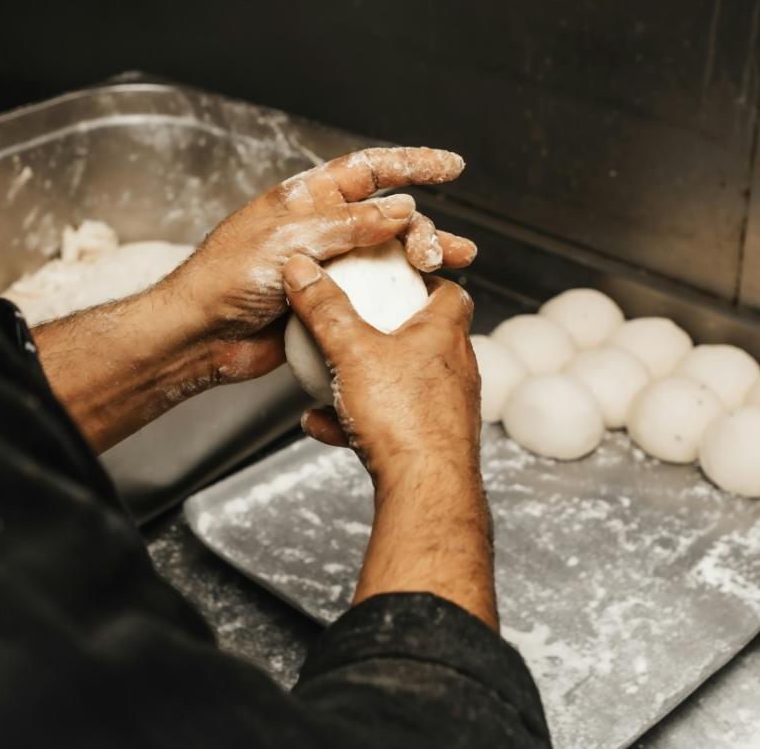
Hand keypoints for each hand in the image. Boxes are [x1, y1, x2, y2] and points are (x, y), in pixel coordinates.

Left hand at [169, 147, 477, 384]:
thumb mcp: (290, 240)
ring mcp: (330, 267)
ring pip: (391, 257)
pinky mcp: (332, 305)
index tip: (452, 168)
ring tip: (451, 267)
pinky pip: (377, 296)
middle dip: (423, 228)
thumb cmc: (226, 279)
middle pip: (390, 217)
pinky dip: (406, 296)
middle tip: (435, 253)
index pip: (370, 170)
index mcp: (309, 199)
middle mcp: (324, 229)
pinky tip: (427, 301)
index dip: (413, 164)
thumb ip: (349, 224)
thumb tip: (401, 210)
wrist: (201, 336)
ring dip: (425, 259)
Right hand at [282, 252, 496, 627]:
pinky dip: (357, 420)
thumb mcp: (352, 351)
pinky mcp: (434, 443)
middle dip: (391, 330)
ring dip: (369, 379)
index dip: (425, 279)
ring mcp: (447, 409)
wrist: (427, 491)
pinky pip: (391, 423)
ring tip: (333, 379)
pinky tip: (321, 424)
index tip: (396, 277)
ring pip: (405, 383)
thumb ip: (325, 309)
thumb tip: (304, 268)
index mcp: (445, 335)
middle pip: (427, 337)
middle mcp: (455, 370)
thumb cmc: (403, 417)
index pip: (450, 292)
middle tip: (357, 325)